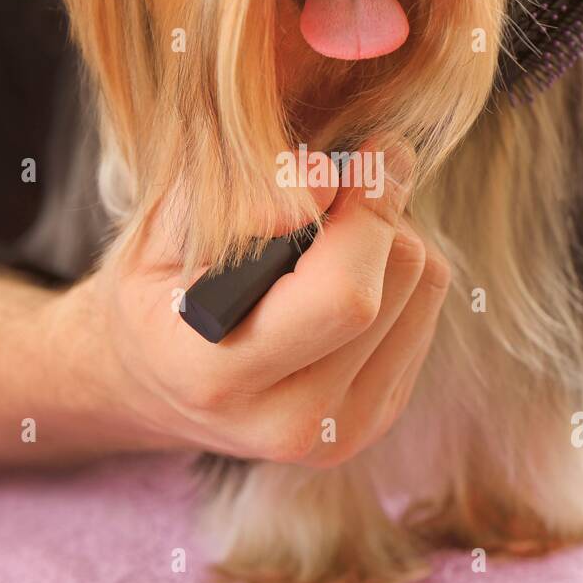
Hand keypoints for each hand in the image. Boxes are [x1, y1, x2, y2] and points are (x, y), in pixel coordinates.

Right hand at [71, 138, 451, 464]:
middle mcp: (289, 422)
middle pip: (401, 281)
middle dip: (381, 211)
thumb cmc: (155, 290)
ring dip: (394, 237)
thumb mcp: (163, 231)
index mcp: (217, 377)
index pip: (342, 296)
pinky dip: (400, 273)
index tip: (369, 152)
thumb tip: (325, 182)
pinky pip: (428, 312)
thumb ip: (235, 199)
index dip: (367, 209)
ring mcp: (341, 430)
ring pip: (426, 288)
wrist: (154, 383)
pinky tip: (345, 272)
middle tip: (343, 184)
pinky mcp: (377, 418)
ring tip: (333, 234)